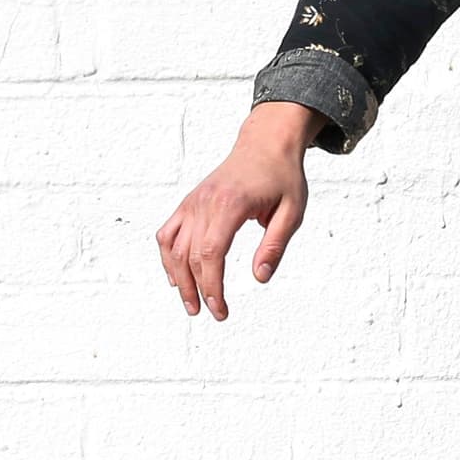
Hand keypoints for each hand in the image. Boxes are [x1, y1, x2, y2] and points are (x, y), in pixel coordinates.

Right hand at [156, 103, 316, 320]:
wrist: (265, 144)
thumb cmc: (282, 178)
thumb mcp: (292, 212)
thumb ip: (275, 245)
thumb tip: (259, 278)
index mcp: (230, 204)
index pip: (211, 253)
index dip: (212, 286)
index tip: (221, 310)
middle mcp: (204, 203)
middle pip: (190, 256)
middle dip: (199, 290)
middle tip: (214, 314)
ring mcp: (192, 202)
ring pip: (173, 247)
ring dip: (179, 279)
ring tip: (192, 305)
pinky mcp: (188, 203)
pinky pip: (168, 233)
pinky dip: (167, 257)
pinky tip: (176, 278)